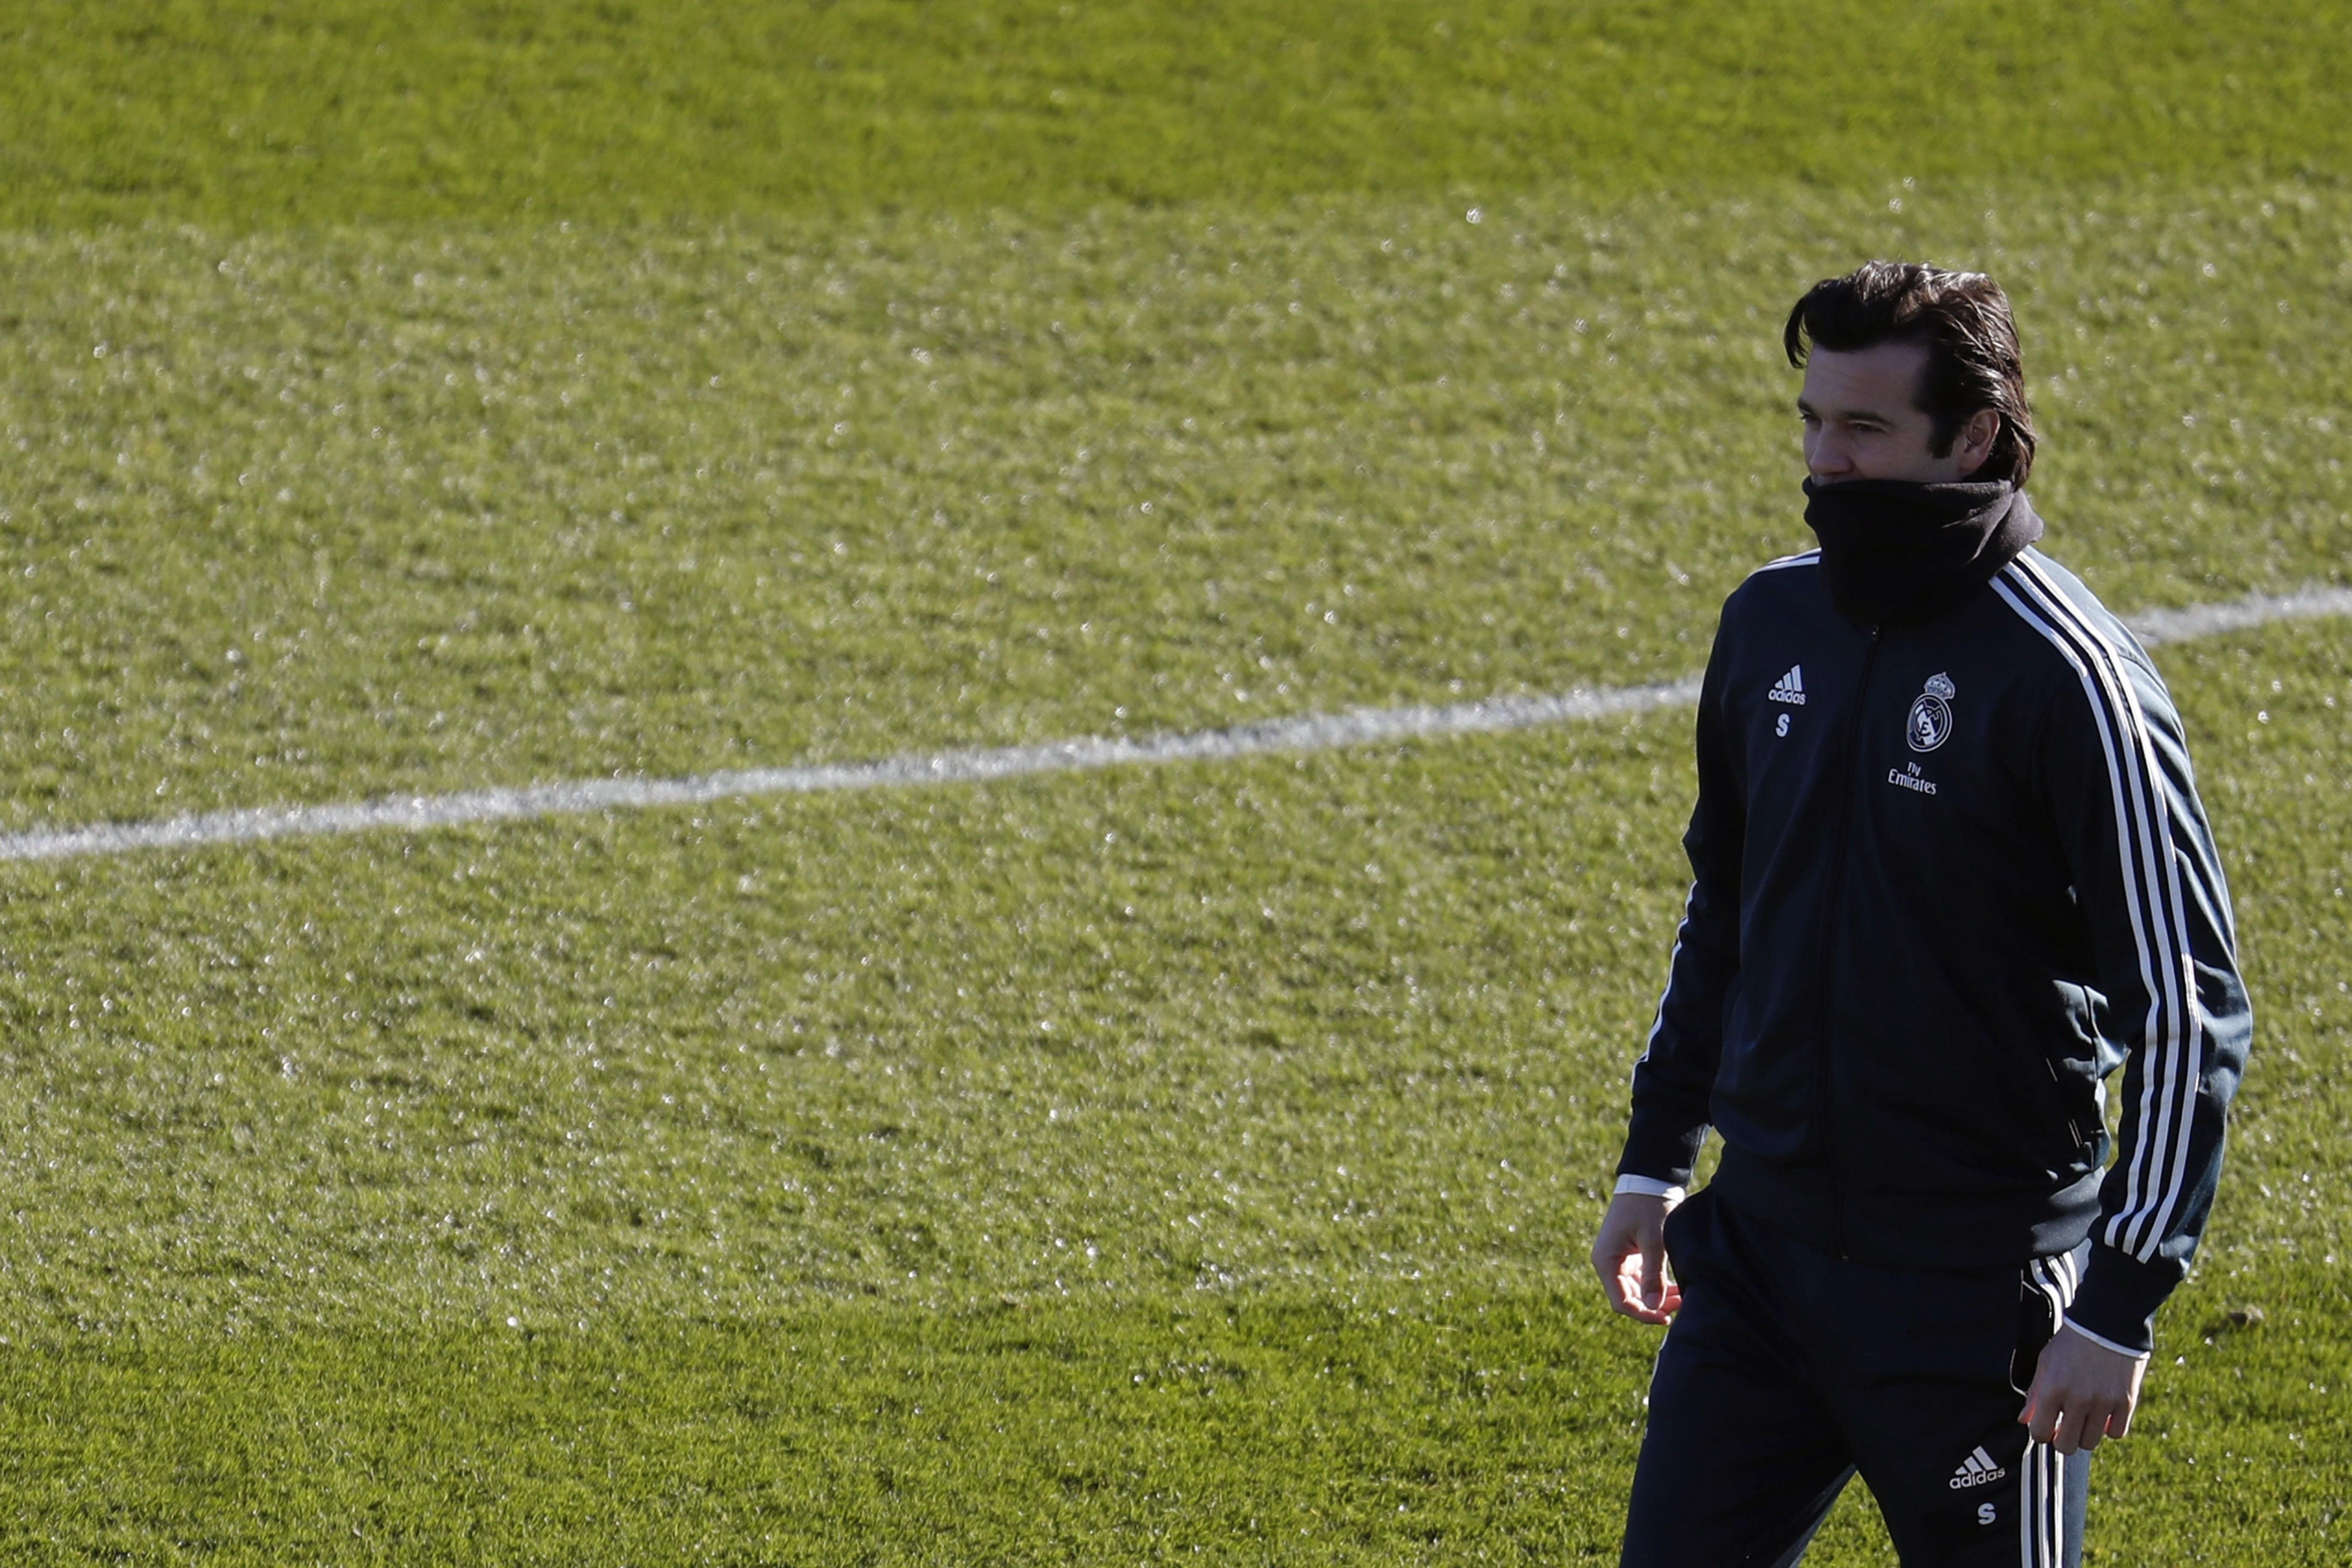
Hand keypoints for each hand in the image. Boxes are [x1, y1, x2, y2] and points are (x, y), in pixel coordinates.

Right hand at [1591, 1191, 1681, 1323]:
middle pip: (1629, 1298)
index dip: (1643, 1314)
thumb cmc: (1648, 1205)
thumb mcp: (1653, 1240)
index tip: (1666, 1318)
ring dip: (1658, 1297)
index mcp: (1607, 1260)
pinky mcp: (1632, 1254)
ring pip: (1638, 1290)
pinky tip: (1678, 1288)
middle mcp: (1609, 1263)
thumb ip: (1653, 1275)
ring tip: (1683, 1297)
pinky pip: (1643, 1279)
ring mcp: (1620, 1259)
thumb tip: (1654, 1306)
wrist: (1650, 1178)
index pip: (1621, 1301)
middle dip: (1654, 1305)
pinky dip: (1659, 1285)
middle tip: (1682, 1306)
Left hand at [2019, 1323, 2146, 1452]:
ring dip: (2085, 1434)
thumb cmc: (2071, 1342)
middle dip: (2061, 1440)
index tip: (2045, 1427)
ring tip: (2084, 1417)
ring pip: (2090, 1442)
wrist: (2107, 1323)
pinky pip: (2116, 1433)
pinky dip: (2109, 1428)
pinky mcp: (2126, 1402)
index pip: (2040, 1433)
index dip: (2040, 1433)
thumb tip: (2024, 1421)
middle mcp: (2078, 1399)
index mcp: (2053, 1389)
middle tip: (2064, 1427)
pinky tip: (2103, 1413)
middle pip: (2066, 1445)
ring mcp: (2103, 1403)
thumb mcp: (2045, 1362)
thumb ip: (2034, 1394)